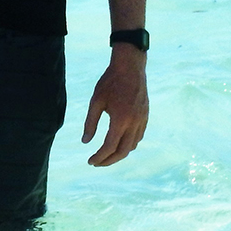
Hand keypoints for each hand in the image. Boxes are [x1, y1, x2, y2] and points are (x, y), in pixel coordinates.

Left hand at [82, 45, 148, 165]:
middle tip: (97, 163)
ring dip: (119, 153)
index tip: (90, 162)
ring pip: (132, 145)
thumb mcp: (96, 101)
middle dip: (109, 160)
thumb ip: (90, 122)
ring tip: (106, 155)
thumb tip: (85, 142)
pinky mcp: (146, 117)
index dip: (99, 156)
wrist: (131, 68)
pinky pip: (138, 137)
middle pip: (123, 151)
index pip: (110, 146)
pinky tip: (119, 143)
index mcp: (121, 119)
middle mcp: (134, 123)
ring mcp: (143, 121)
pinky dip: (128, 144)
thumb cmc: (110, 82)